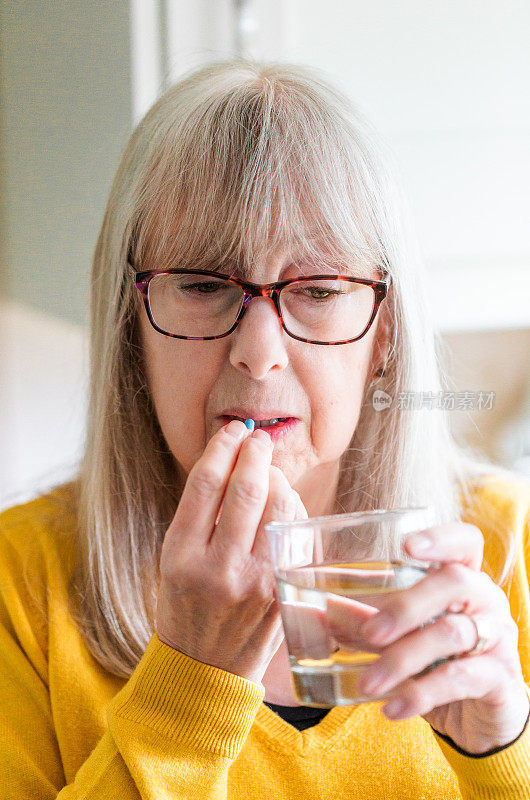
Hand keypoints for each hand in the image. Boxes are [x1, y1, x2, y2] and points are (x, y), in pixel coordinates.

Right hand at [155, 419, 306, 684]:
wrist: (205, 668)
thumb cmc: (187, 605)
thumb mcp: (174, 559)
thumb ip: (201, 513)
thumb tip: (234, 458)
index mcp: (181, 555)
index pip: (205, 484)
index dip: (222, 447)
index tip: (233, 431)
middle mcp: (218, 568)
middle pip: (246, 490)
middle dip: (256, 453)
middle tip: (258, 439)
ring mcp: (255, 583)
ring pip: (279, 507)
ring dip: (278, 479)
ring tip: (269, 475)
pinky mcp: (283, 592)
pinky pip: (295, 534)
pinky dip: (291, 509)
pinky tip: (282, 505)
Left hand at [327, 523, 529, 754]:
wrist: (475, 717)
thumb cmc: (432, 661)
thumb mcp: (399, 638)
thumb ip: (366, 622)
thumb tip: (320, 613)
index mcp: (463, 578)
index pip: (464, 542)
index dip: (439, 538)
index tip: (406, 547)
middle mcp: (485, 600)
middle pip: (454, 582)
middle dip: (406, 606)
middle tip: (370, 633)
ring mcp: (498, 637)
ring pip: (452, 633)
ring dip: (403, 659)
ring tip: (367, 683)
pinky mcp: (500, 678)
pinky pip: (461, 679)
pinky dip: (421, 693)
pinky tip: (392, 708)